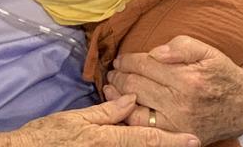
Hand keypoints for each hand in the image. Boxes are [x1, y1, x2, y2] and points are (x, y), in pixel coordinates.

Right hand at [12, 94, 199, 146]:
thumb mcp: (76, 119)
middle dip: (168, 144)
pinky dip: (135, 145)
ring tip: (174, 139)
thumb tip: (132, 99)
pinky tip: (142, 140)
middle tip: (191, 139)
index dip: (172, 140)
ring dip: (154, 145)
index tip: (194, 139)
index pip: (145, 139)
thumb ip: (107, 112)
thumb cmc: (48, 135)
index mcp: (106, 139)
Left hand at [103, 33, 242, 143]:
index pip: (145, 65)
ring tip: (111, 86)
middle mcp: (181, 103)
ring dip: (119, 96)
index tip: (119, 58)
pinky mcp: (178, 135)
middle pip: (137, 86)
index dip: (128, 60)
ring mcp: (178, 123)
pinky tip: (123, 106)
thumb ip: (181, 46)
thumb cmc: (223, 73)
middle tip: (113, 71)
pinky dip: (130, 116)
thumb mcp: (207, 51)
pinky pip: (146, 128)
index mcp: (187, 79)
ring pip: (136, 109)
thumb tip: (155, 52)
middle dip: (120, 76)